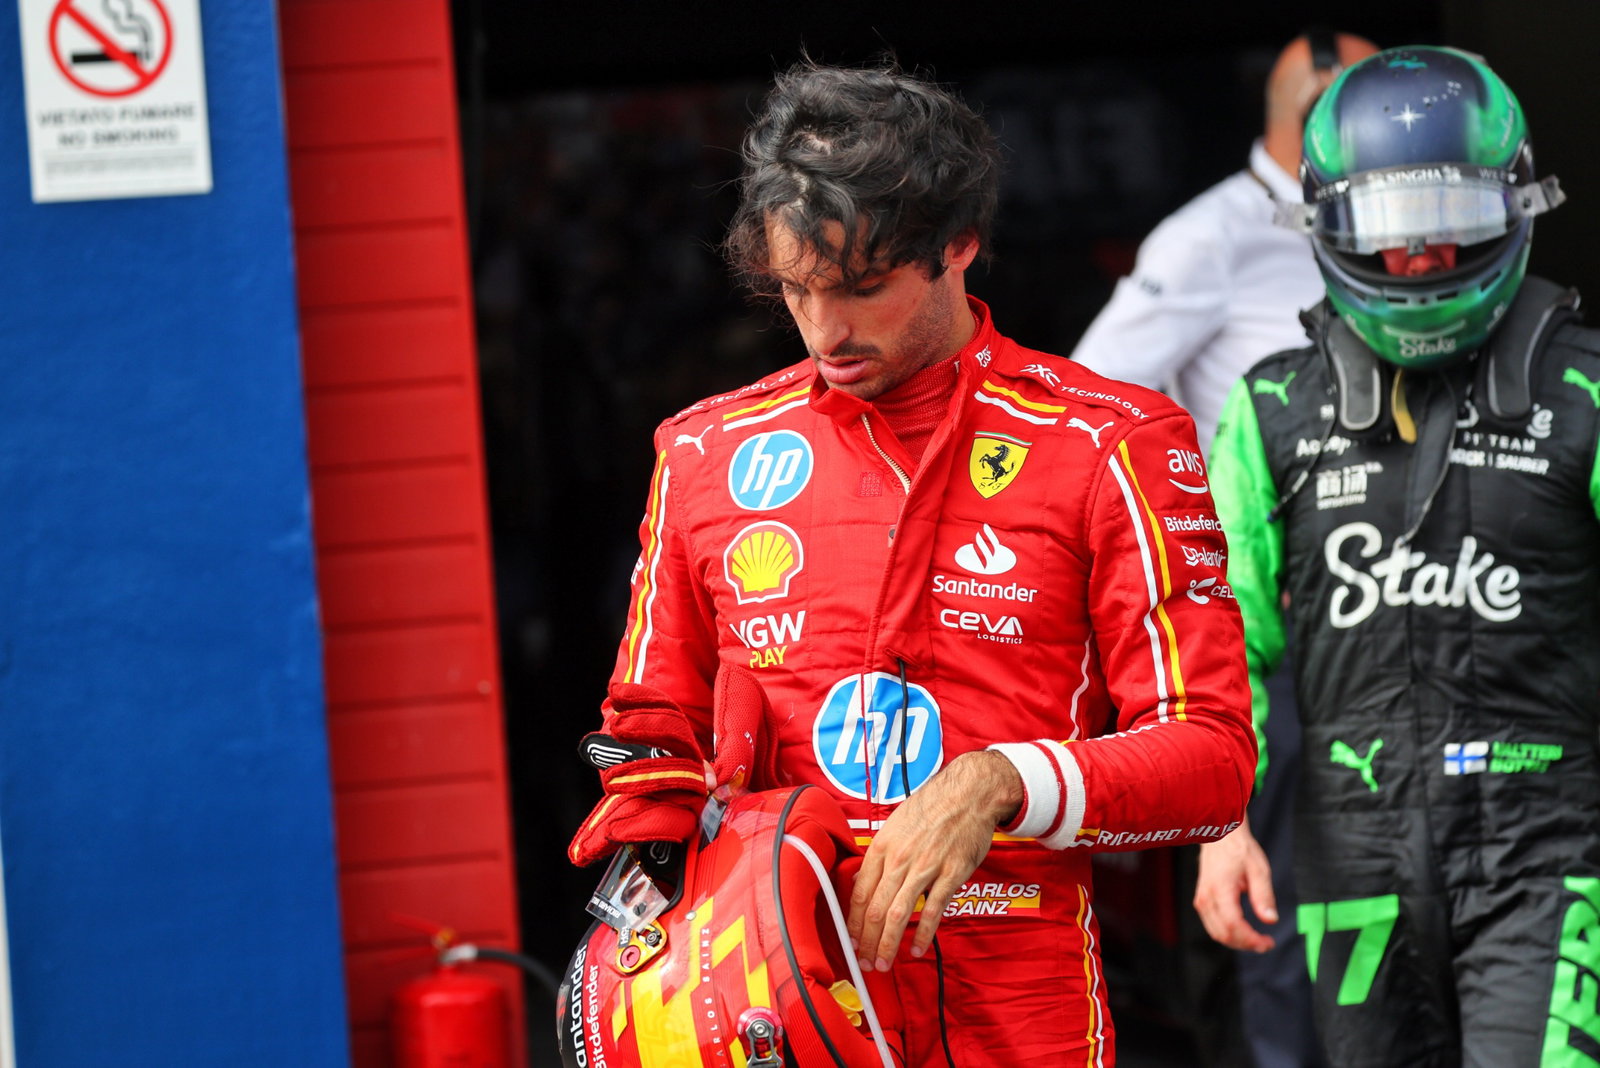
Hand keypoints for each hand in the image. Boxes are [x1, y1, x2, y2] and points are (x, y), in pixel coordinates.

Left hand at [846, 750, 1021, 970]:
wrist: (968, 794)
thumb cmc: (932, 807)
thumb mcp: (895, 825)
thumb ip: (879, 855)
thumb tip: (860, 881)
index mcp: (882, 847)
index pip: (858, 893)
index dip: (852, 923)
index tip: (850, 941)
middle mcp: (899, 859)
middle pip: (874, 909)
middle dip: (866, 941)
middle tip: (864, 963)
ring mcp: (925, 867)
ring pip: (898, 914)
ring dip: (887, 944)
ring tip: (883, 963)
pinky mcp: (951, 874)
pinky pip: (933, 911)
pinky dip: (922, 934)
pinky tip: (915, 950)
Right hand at [1194, 816, 1277, 952]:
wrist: (1220, 836)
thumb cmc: (1240, 850)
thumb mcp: (1259, 870)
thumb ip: (1264, 896)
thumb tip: (1271, 920)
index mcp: (1220, 890)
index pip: (1233, 925)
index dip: (1251, 939)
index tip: (1268, 942)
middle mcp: (1206, 898)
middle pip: (1224, 934)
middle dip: (1246, 944)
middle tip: (1266, 943)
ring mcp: (1201, 900)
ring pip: (1216, 933)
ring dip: (1237, 942)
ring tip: (1257, 939)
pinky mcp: (1202, 901)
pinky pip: (1213, 926)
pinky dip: (1229, 934)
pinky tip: (1244, 931)